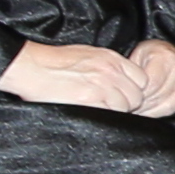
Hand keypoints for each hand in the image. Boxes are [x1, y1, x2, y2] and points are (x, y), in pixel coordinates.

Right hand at [0, 41, 143, 107]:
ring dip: (115, 113)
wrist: (32, 66)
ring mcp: (102, 85)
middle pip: (136, 96)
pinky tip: (91, 116)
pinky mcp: (89, 99)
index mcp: (112, 58)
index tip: (123, 97)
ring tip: (99, 113)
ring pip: (125, 107)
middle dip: (127, 105)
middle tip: (110, 109)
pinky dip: (104, 118)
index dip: (134, 91)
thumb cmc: (54, 62)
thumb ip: (108, 67)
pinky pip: (109, 114)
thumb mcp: (89, 55)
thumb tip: (120, 82)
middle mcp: (111, 71)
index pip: (142, 79)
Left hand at [119, 39, 174, 116]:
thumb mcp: (136, 57)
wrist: (166, 51)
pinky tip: (151, 109)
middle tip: (131, 108)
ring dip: (151, 111)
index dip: (137, 96)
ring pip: (168, 106)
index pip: (152, 85)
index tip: (128, 100)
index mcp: (166, 57)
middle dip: (142, 105)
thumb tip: (124, 95)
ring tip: (139, 110)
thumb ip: (132, 75)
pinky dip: (161, 112)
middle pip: (159, 97)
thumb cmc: (149, 55)